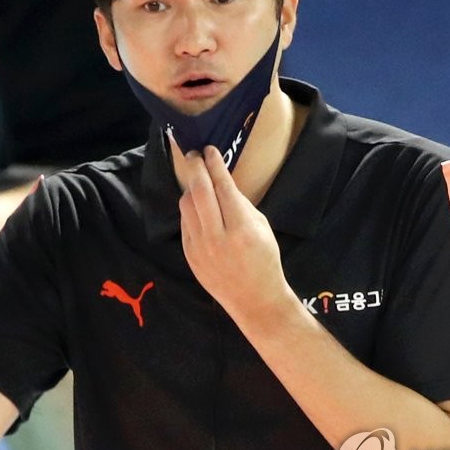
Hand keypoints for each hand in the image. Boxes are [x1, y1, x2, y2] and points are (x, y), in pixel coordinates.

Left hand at [177, 145, 289, 319]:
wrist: (254, 300)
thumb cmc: (265, 260)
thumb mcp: (262, 228)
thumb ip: (241, 205)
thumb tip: (222, 183)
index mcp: (241, 228)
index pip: (222, 187)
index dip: (214, 165)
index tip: (209, 150)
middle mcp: (217, 237)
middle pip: (199, 192)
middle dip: (195, 168)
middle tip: (194, 155)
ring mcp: (200, 247)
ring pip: (187, 205)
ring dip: (190, 187)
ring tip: (196, 179)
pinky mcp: (189, 255)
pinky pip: (185, 222)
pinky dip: (189, 208)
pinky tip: (196, 203)